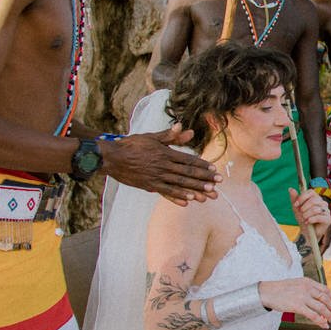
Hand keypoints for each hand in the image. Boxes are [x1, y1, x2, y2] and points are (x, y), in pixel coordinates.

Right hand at [101, 130, 218, 201]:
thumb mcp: (151, 137)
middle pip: (187, 173)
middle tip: (218, 184)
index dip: (202, 165)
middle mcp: (162, 166)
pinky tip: (187, 202)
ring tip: (208, 195)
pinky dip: (177, 197)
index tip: (214, 169)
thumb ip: (169, 135)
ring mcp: (156, 177)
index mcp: (165, 153)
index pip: (188, 160)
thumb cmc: (132, 145)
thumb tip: (183, 127)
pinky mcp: (149, 185)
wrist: (112, 157)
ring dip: (195, 190)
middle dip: (204, 179)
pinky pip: (165, 192)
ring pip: (179, 184)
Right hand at [260, 275, 330, 326]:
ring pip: (321, 307)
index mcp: (307, 282)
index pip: (325, 289)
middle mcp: (307, 288)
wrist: (268, 292)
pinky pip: (313, 315)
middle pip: (325, 298)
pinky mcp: (297, 306)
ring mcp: (302, 297)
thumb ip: (307, 288)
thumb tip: (318, 298)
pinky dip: (320, 321)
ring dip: (329, 315)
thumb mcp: (296, 284)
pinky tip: (323, 325)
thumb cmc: (281, 289)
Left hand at [290, 186, 330, 243]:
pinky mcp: (328, 219)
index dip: (302, 197)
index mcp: (316, 198)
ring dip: (307, 214)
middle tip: (301, 213)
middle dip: (304, 207)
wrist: (307, 233)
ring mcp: (327, 211)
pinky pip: (320, 217)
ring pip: (316, 209)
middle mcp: (323, 203)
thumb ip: (294, 199)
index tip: (296, 205)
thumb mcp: (297, 209)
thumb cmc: (303, 219)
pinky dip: (311, 220)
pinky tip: (308, 222)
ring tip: (304, 219)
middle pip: (314, 200)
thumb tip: (290, 188)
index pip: (311, 192)